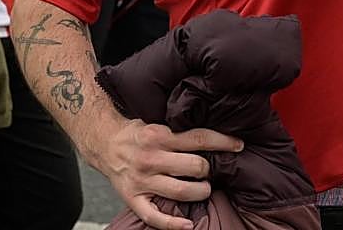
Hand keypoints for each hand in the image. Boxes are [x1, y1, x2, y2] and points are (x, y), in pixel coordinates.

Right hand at [102, 119, 243, 229]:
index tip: (238, 145)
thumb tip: (213, 135)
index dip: (222, 142)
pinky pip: (154, 217)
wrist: (103, 143)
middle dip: (207, 169)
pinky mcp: (133, 198)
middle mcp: (151, 157)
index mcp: (159, 135)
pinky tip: (188, 224)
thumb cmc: (136, 134)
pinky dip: (172, 224)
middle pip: (193, 166)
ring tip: (203, 189)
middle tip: (209, 170)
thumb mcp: (157, 123)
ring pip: (180, 191)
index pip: (198, 138)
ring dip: (199, 192)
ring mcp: (142, 180)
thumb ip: (179, 130)